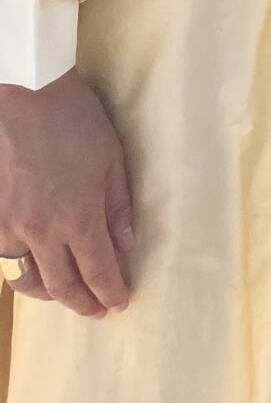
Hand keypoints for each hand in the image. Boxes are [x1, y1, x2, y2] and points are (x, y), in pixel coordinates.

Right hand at [0, 70, 134, 316]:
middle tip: (96, 310)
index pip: (99, 271)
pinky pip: (5, 256)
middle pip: (62, 286)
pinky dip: (21, 268)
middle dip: (83, 303)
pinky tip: (32, 266)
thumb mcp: (111, 155)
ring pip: (28, 279)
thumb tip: (127, 242)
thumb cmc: (73, 118)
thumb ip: (118, 204)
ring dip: (49, 293)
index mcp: (79, 216)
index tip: (119, 302)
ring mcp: (11, 227)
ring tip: (64, 294)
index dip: (110, 291)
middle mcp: (43, 231)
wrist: (25, 92)